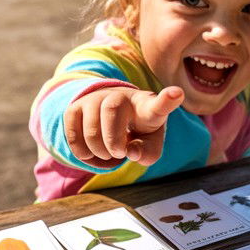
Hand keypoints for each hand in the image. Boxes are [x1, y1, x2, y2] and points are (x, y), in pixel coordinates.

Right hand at [64, 86, 184, 167]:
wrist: (112, 115)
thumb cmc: (138, 131)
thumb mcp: (150, 144)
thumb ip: (147, 153)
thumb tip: (130, 153)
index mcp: (146, 106)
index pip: (157, 103)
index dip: (167, 100)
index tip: (177, 94)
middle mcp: (120, 96)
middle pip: (111, 111)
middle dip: (113, 140)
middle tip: (119, 154)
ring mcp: (95, 98)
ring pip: (91, 126)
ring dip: (98, 150)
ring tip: (108, 155)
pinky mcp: (76, 107)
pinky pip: (72, 133)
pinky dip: (81, 152)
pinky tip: (91, 154)